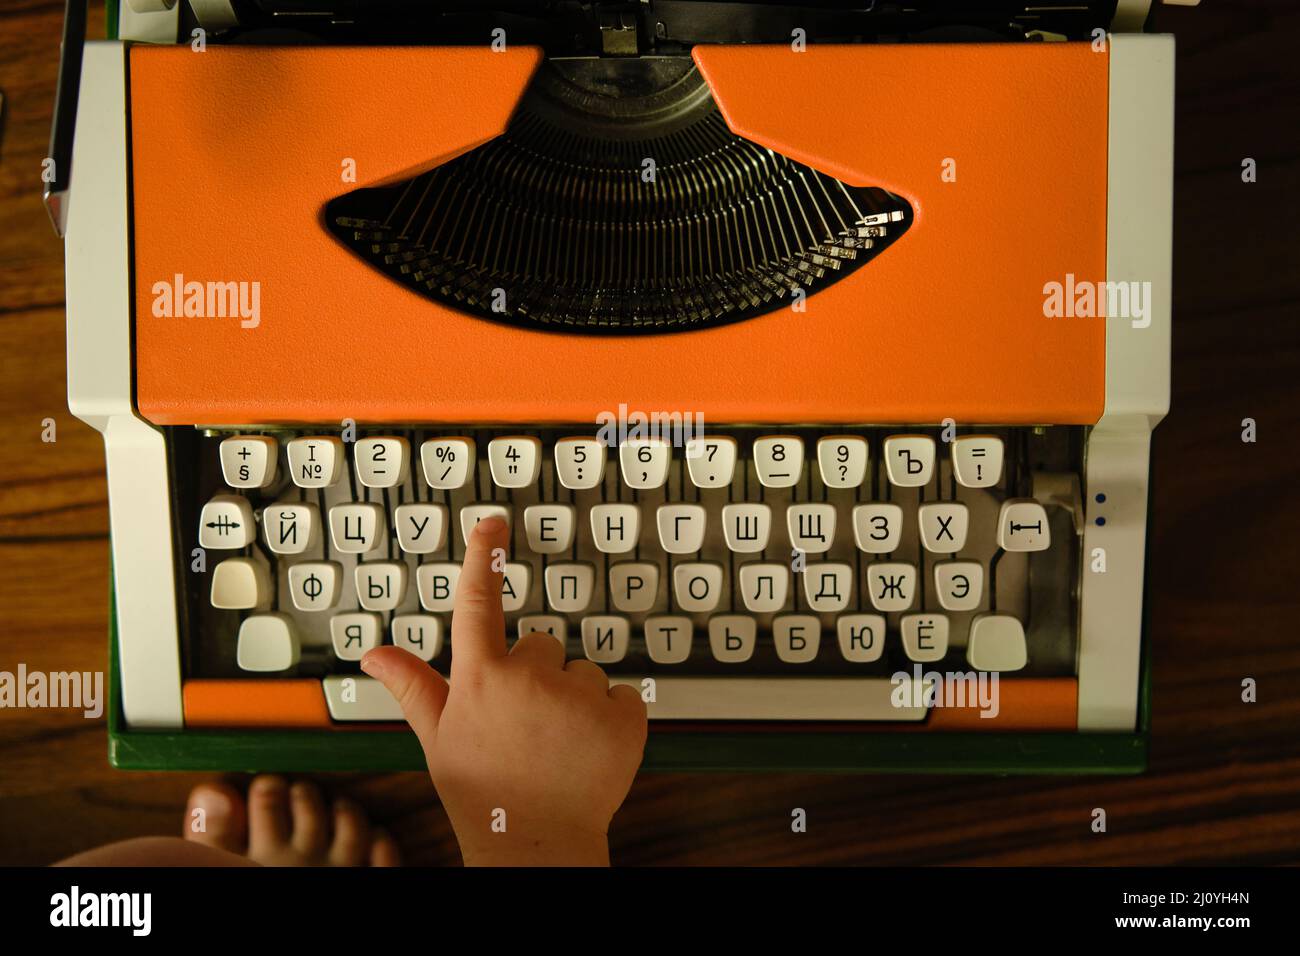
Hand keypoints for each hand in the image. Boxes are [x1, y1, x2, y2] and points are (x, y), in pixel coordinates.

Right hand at [361, 516, 646, 865]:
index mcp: (480, 680)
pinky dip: (610, 717)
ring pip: (580, 670)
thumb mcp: (439, 739)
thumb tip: (373, 653)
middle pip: (541, 644)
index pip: (478, 603)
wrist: (536, 845)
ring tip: (556, 743)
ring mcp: (578, 696)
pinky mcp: (622, 714)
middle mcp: (529, 679)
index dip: (484, 558)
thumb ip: (413, 686)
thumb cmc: (484, 792)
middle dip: (536, 674)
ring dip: (573, 698)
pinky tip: (587, 748)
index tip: (493, 522)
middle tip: (525, 724)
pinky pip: (619, 694)